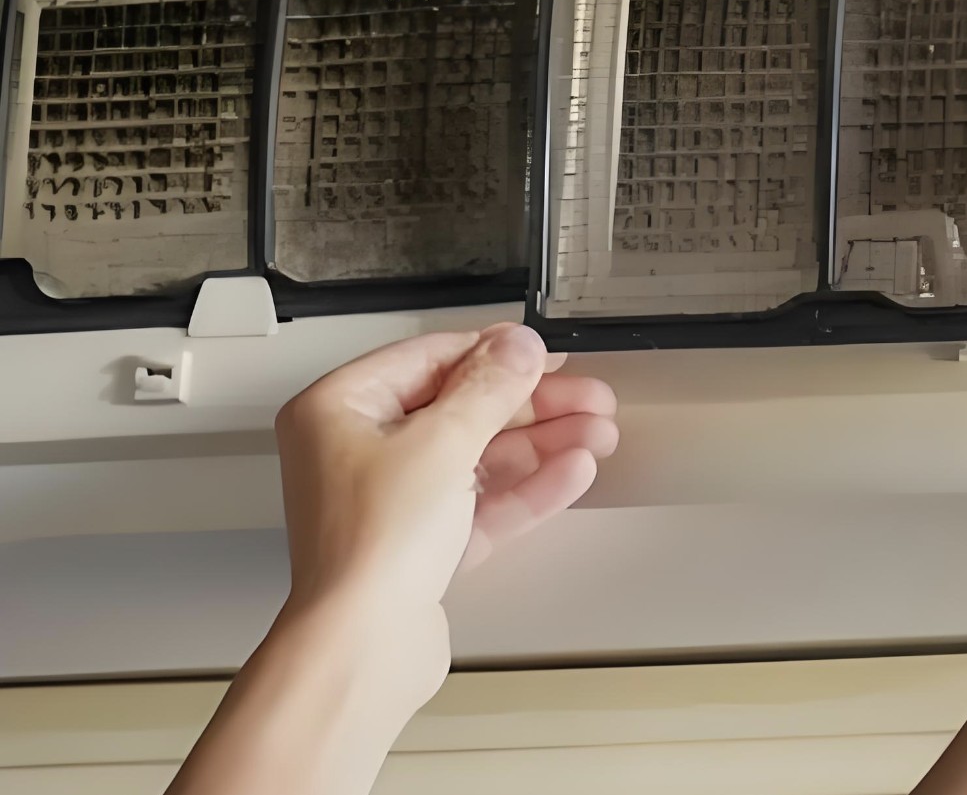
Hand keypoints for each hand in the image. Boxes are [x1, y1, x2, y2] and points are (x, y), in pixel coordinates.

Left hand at [273, 324, 617, 685]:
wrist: (364, 646)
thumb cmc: (372, 545)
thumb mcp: (442, 442)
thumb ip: (489, 387)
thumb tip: (519, 346)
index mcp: (340, 408)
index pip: (430, 358)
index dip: (496, 352)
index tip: (550, 354)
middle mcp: (359, 450)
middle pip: (461, 408)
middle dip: (534, 404)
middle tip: (593, 398)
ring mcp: (392, 500)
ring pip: (479, 456)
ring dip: (542, 443)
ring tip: (600, 434)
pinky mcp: (423, 545)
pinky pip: (482, 502)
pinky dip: (527, 486)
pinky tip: (574, 471)